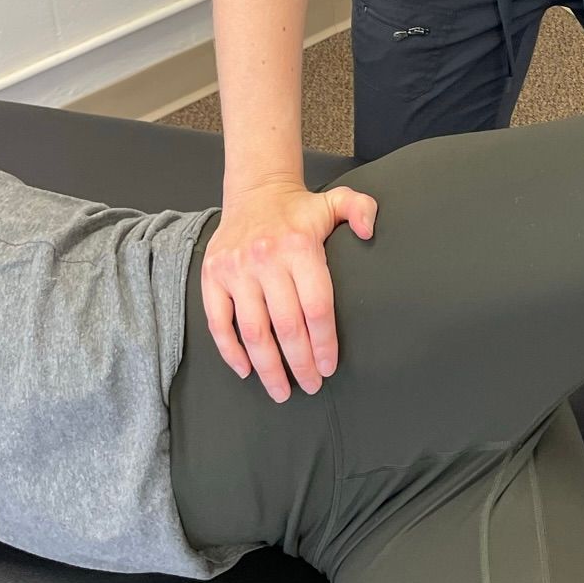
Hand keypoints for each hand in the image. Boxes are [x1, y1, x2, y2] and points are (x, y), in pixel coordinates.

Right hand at [201, 178, 377, 401]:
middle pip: (286, 325)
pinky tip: (246, 370)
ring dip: (267, 367)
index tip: (328, 367)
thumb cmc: (301, 209)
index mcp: (299, 246)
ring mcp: (236, 269)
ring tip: (282, 390)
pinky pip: (218, 322)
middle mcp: (265, 259)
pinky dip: (230, 351)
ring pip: (253, 331)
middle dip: (300, 363)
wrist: (255, 191)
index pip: (315, 306)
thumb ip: (362, 210)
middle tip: (311, 386)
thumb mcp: (337, 202)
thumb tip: (371, 233)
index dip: (323, 342)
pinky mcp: (212, 275)